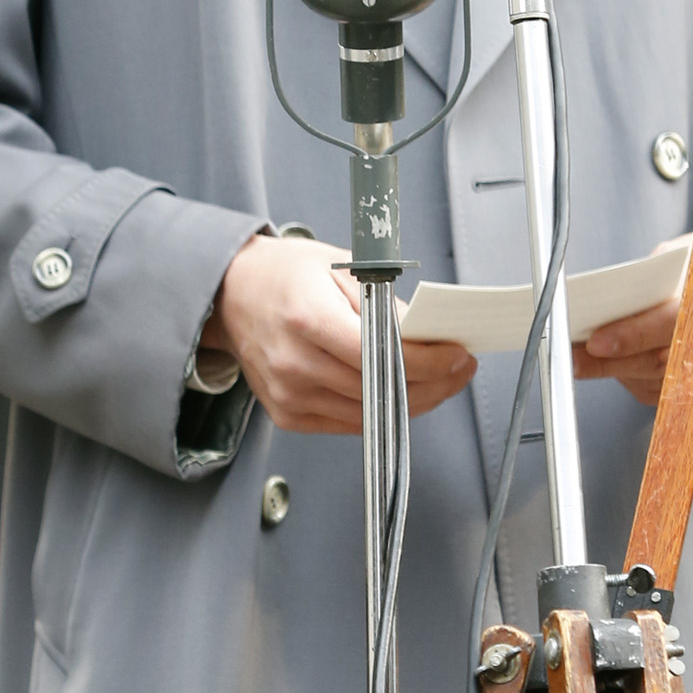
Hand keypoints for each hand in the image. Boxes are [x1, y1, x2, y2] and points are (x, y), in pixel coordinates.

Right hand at [203, 235, 476, 434]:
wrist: (232, 295)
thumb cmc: (286, 276)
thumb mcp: (342, 269)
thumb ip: (386, 307)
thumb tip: (430, 338)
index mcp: (307, 320)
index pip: (381, 355)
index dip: (429, 361)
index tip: (457, 355)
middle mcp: (294, 364)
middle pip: (380, 390)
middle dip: (432, 383)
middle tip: (459, 369)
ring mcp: (289, 395)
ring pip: (370, 415)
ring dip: (413, 401)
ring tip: (440, 380)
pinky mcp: (289, 415)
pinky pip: (349, 423)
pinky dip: (381, 411)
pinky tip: (402, 393)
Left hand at [573, 237, 692, 414]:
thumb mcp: (685, 254)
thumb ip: (652, 279)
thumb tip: (605, 308)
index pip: (681, 317)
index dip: (634, 333)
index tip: (596, 341)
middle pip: (670, 359)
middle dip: (615, 360)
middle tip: (578, 356)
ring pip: (668, 384)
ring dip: (624, 375)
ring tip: (594, 361)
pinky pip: (675, 400)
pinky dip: (644, 387)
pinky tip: (628, 370)